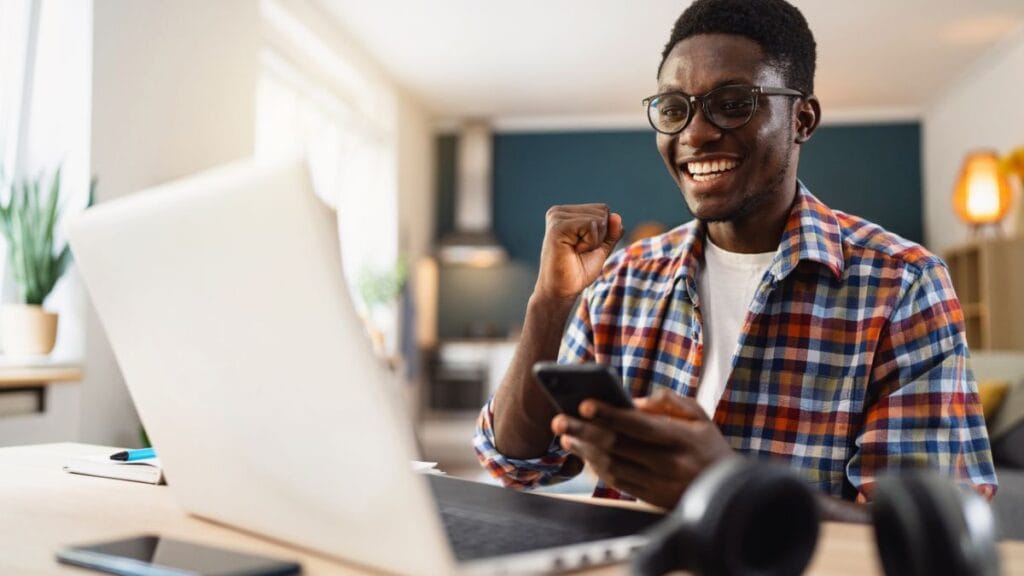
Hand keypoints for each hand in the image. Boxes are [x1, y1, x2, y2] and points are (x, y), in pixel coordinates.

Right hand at [534, 204, 622, 301]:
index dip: (603, 233)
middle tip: (580, 252)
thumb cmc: (578, 271)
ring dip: (594, 241)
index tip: (584, 248)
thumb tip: (616, 216)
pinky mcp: (558, 226)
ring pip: (598, 218)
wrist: (561, 291)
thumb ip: (611, 232)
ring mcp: (557, 217)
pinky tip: (574, 251)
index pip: (603, 210)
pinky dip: (590, 243)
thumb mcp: (601, 249)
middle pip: (602, 211)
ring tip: (576, 252)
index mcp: (567, 213)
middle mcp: (559, 212)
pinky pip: (591, 225)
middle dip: (600, 236)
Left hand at [551, 389, 733, 508]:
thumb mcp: (700, 417)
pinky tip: (583, 453)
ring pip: (612, 466)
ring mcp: (658, 484)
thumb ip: (669, 402)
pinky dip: (596, 467)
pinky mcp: (650, 497)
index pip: (639, 425)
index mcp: (681, 439)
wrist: (727, 492)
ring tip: (566, 435)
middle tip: (559, 419)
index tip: (585, 404)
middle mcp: (668, 463)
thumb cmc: (709, 447)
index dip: (610, 414)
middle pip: (618, 446)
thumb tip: (635, 401)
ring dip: (584, 450)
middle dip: (584, 431)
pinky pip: (616, 482)